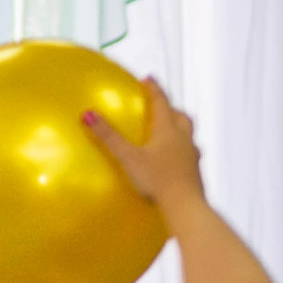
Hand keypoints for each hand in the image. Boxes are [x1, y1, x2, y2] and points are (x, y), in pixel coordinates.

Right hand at [83, 79, 203, 208]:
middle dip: (170, 107)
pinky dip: (182, 150)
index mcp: (169, 129)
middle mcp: (184, 138)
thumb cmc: (156, 179)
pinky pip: (190, 153)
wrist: (184, 204)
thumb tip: (87, 114)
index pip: (162, 102)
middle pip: (180, 116)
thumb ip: (108, 137)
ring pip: (188, 134)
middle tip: (161, 106)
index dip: (154, 89)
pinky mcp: (195, 171)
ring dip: (180, 128)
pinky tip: (175, 160)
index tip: (149, 78)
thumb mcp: (128, 157)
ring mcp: (192, 154)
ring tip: (170, 131)